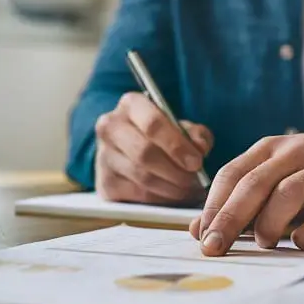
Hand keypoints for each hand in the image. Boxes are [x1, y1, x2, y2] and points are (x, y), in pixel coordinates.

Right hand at [94, 92, 212, 204]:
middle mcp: (110, 127)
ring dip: (172, 187)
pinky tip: (174, 195)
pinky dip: (161, 198)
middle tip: (195, 178)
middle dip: (176, 170)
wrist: (134, 151)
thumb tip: (199, 147)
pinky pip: (137, 195)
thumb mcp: (182, 128)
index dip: (177, 145)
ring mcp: (104, 156)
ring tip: (190, 188)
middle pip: (144, 153)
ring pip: (142, 177)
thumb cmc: (163, 135)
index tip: (196, 162)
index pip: (153, 124)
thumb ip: (195, 134)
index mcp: (131, 104)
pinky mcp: (105, 183)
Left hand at [189, 132, 303, 253]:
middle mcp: (295, 153)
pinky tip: (302, 242)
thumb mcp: (281, 170)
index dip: (213, 204)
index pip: (232, 173)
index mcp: (272, 148)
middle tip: (215, 247)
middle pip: (254, 184)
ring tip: (263, 242)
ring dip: (269, 223)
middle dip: (230, 218)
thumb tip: (201, 228)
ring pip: (287, 194)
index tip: (200, 235)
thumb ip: (244, 194)